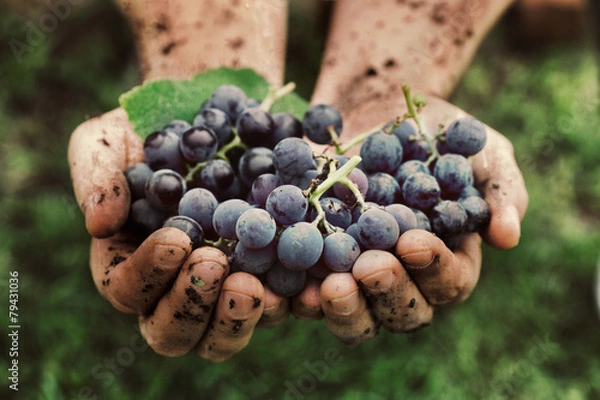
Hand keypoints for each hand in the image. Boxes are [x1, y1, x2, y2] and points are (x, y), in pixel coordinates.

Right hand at [67, 0, 290, 360]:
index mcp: (132, 264)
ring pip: (223, 335)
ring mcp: (224, 288)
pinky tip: (306, 286)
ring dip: (237, 318)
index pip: (127, 289)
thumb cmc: (154, 129)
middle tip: (214, 264)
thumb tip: (99, 224)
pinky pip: (279, 308)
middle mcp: (176, 287)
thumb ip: (95, 174)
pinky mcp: (269, 278)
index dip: (148, 273)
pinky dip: (291, 305)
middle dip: (191, 305)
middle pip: (174, 332)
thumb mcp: (111, 137)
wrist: (217, 116)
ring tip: (254, 285)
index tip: (177, 239)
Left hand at [307, 95, 527, 342]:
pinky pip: (305, 288)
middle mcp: (403, 278)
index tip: (414, 241)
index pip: (449, 282)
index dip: (434, 268)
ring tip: (328, 287)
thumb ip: (501, 190)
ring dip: (342, 307)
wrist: (378, 108)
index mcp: (448, 260)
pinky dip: (294, 293)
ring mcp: (357, 273)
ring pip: (354, 312)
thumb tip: (508, 237)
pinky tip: (285, 282)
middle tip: (370, 267)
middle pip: (401, 311)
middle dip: (387, 292)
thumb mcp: (481, 151)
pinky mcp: (316, 260)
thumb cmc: (438, 133)